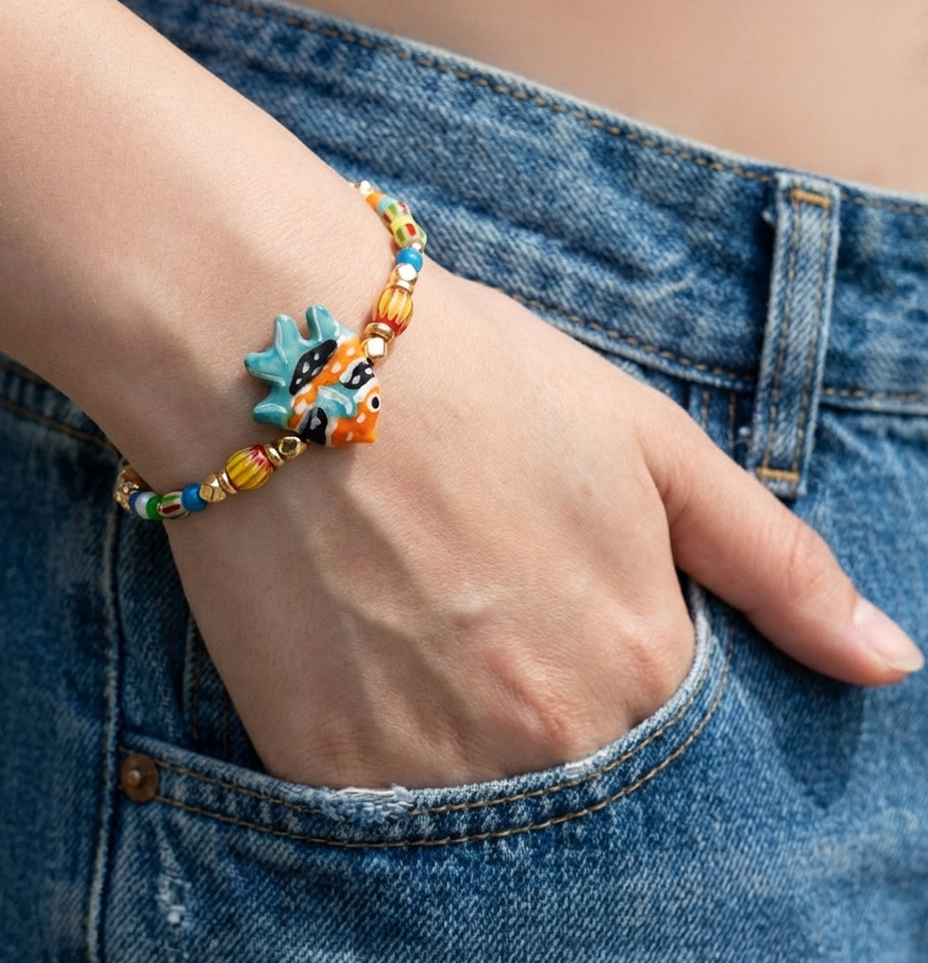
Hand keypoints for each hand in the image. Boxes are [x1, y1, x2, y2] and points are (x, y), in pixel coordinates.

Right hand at [162, 263, 922, 788]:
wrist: (292, 354)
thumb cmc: (481, 381)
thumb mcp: (651, 445)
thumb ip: (775, 564)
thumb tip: (888, 664)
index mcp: (643, 663)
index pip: (679, 739)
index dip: (627, 677)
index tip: (574, 622)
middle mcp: (549, 739)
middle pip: (580, 779)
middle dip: (553, 714)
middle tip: (489, 615)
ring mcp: (430, 763)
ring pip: (483, 805)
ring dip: (469, 736)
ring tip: (424, 626)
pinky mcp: (322, 764)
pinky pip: (379, 806)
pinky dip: (387, 744)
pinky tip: (366, 651)